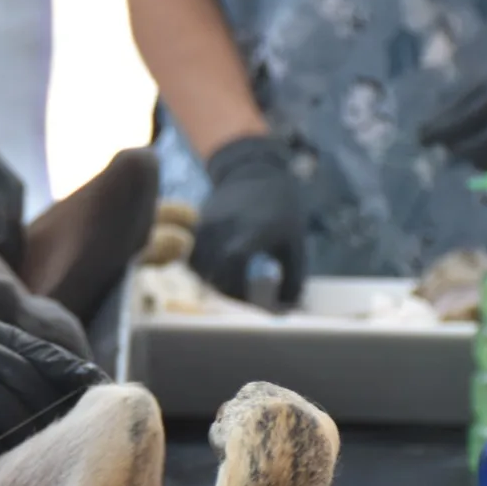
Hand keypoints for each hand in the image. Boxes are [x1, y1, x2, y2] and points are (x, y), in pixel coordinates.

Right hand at [191, 135, 305, 304]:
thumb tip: (285, 311)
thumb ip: (293, 279)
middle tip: (245, 298)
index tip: (255, 302)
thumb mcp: (295, 244)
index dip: (241, 290)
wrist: (253, 174)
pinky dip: (202, 271)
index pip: (235, 263)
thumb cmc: (281, 212)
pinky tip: (218, 272)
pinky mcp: (197, 225)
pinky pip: (191, 257)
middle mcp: (225, 227)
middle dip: (229, 292)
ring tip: (231, 285)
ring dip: (213, 282)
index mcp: (254, 230)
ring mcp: (208, 225)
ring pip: (199, 268)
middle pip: (214, 272)